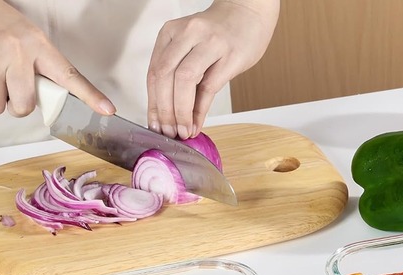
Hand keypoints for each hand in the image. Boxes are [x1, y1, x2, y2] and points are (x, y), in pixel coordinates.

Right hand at [0, 0, 114, 116]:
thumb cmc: (1, 25)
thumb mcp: (31, 40)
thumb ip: (43, 68)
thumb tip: (53, 99)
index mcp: (39, 46)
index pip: (70, 76)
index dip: (91, 96)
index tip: (107, 110)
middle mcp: (16, 52)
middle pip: (24, 105)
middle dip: (18, 106)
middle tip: (14, 89)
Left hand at [146, 0, 279, 138]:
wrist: (249, 13)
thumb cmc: (220, 33)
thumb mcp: (192, 47)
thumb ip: (179, 74)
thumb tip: (170, 113)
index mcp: (172, 32)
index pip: (154, 72)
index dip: (153, 103)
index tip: (154, 124)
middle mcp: (188, 34)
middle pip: (165, 76)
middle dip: (164, 110)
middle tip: (167, 132)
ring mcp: (210, 43)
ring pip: (184, 80)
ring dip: (180, 111)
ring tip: (182, 130)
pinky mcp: (230, 55)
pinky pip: (209, 87)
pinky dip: (200, 110)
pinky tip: (197, 123)